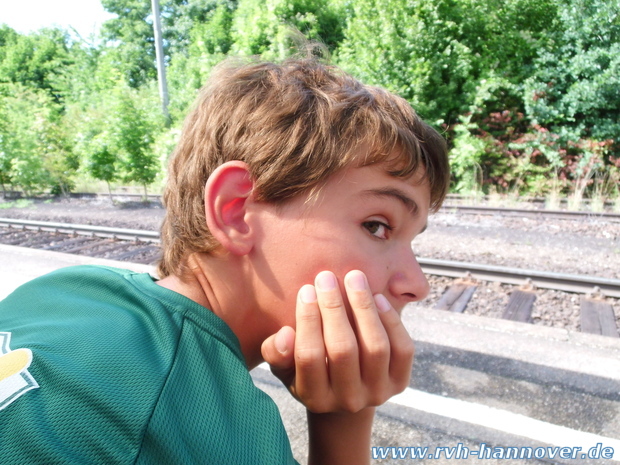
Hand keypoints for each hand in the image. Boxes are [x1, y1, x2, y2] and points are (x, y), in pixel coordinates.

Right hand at [261, 269, 414, 412]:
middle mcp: (348, 400)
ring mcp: (377, 393)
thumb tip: (286, 334)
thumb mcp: (284, 365)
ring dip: (363, 307)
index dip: (307, 320)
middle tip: (327, 277)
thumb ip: (276, 352)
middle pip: (343, 350)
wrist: (345, 389)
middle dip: (333, 308)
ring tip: (354, 278)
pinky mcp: (400, 382)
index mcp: (314, 398)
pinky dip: (391, 320)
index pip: (308, 356)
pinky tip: (377, 297)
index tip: (306, 290)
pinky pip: (401, 348)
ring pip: (375, 347)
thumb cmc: (307, 369)